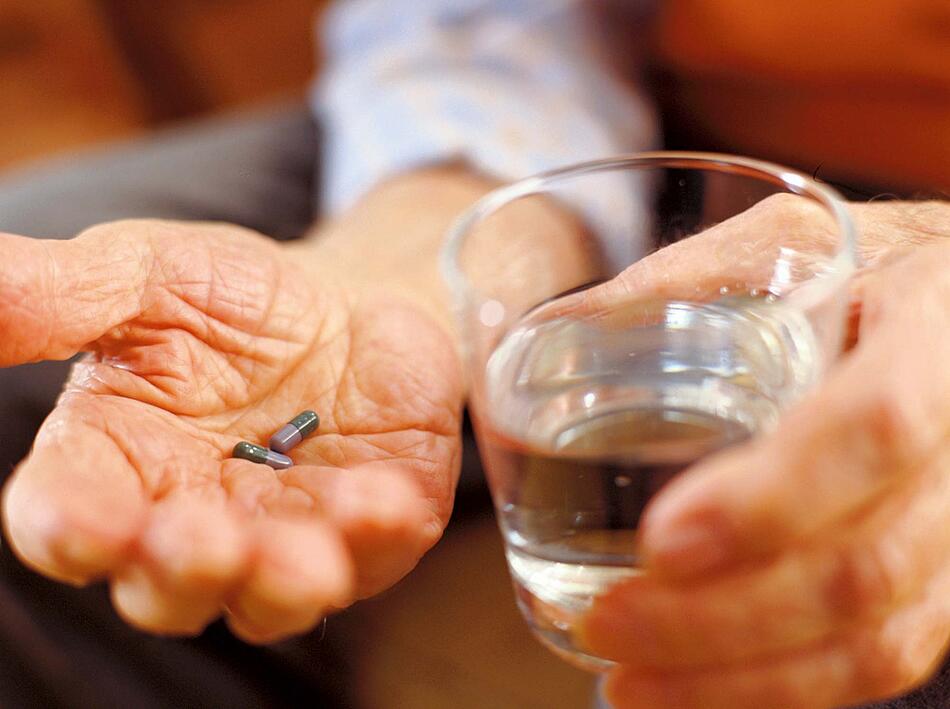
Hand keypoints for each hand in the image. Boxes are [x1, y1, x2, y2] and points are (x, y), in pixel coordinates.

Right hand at [1, 168, 490, 641]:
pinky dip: (373, 531)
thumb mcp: (149, 273)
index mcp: (117, 464)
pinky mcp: (368, 529)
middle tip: (201, 537)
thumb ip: (61, 292)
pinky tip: (379, 494)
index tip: (81, 522)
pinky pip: (370, 551)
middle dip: (180, 571)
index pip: (67, 519)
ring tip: (304, 555)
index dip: (68, 528)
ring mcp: (284, 534)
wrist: (354, 304)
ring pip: (267, 597)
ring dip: (281, 580)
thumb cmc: (237, 300)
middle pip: (165, 587)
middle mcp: (192, 519)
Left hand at [580, 199, 949, 707]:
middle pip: (867, 564)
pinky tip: (696, 694)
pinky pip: (885, 655)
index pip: (874, 428)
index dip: (772, 498)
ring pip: (879, 637)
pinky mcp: (945, 575)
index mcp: (934, 331)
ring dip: (744, 678)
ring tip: (629, 684)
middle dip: (726, 616)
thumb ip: (686, 279)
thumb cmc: (862, 264)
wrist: (947, 310)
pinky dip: (785, 690)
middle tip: (608, 621)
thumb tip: (559, 328)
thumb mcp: (784, 241)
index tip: (659, 542)